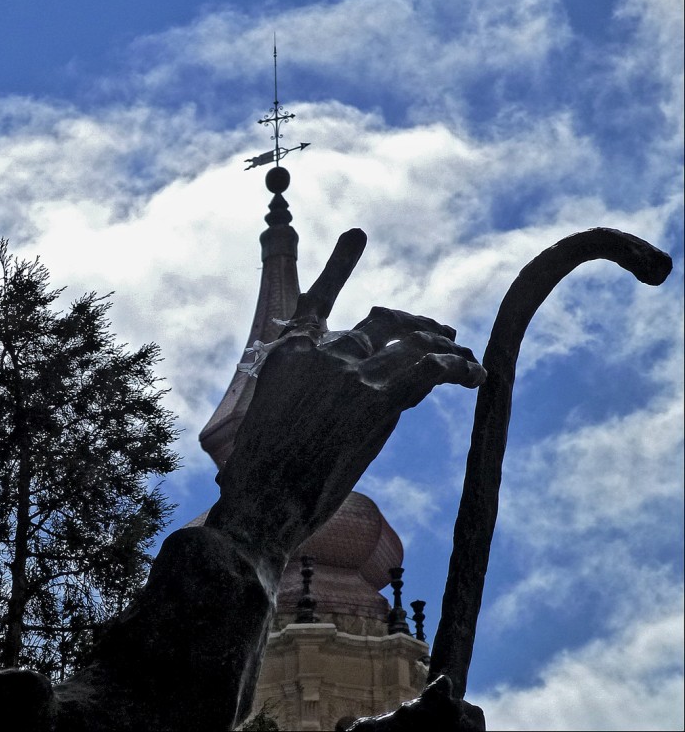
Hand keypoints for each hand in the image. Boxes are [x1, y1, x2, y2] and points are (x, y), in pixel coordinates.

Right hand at [205, 232, 484, 566]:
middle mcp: (319, 351)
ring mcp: (348, 372)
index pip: (317, 302)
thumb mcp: (279, 419)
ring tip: (466, 356)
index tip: (356, 237)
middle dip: (416, 324)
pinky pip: (428, 372)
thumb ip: (317, 392)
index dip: (338, 268)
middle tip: (440, 332)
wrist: (261, 500)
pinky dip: (457, 370)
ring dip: (445, 347)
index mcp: (288, 353)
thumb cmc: (264, 474)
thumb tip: (372, 391)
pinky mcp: (375, 399)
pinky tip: (475, 375)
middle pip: (380, 322)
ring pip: (411, 343)